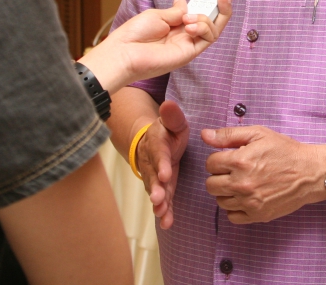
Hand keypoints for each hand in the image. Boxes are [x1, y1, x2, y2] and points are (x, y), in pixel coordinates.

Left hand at [81, 0, 231, 91]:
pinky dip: (204, 28)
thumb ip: (176, 10)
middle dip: (221, 5)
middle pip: (212, 19)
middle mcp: (185, 33)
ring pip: (214, 28)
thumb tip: (185, 0)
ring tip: (189, 18)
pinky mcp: (190, 53)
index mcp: (176, 23)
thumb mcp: (157, 15)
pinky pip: (208, 38)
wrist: (124, 53)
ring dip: (206, 18)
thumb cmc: (135, 34)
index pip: (199, 9)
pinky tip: (190, 25)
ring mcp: (188, 43)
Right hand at [137, 101, 190, 228]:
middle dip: (156, 188)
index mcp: (157, 143)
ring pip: (155, 190)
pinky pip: (161, 199)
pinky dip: (163, 211)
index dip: (161, 164)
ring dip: (158, 203)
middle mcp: (152, 161)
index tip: (165, 174)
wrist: (152, 141)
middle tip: (158, 199)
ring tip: (161, 214)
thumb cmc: (168, 131)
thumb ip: (172, 116)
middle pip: (153, 176)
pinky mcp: (160, 186)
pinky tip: (167, 222)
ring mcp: (154, 176)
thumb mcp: (173, 121)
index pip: (158, 153)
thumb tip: (169, 104)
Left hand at [202, 125, 325, 224]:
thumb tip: (204, 135)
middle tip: (233, 171)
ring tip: (241, 183)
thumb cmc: (285, 150)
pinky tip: (245, 197)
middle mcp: (241, 183)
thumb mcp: (258, 134)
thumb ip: (228, 135)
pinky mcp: (257, 215)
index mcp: (240, 161)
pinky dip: (235, 208)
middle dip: (219, 176)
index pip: (210, 164)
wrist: (309, 172)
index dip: (218, 159)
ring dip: (226, 192)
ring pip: (219, 201)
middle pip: (210, 184)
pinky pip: (232, 216)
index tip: (229, 159)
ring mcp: (249, 202)